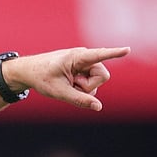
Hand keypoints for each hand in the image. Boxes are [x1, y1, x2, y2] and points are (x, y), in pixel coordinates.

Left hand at [11, 46, 130, 110]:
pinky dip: (82, 88)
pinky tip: (70, 84)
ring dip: (84, 88)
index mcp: (77, 57)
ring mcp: (85, 63)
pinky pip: (92, 83)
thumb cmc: (41, 78)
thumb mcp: (59, 92)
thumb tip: (98, 107)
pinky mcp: (84, 69)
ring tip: (67, 83)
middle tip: (72, 86)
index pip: (99, 55)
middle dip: (90, 86)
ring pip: (98, 82)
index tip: (127, 50)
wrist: (29, 71)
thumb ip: (79, 99)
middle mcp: (84, 57)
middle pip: (103, 76)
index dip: (114, 53)